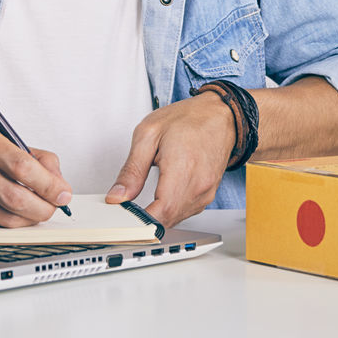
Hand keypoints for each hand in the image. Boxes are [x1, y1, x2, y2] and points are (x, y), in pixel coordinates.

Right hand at [0, 123, 71, 226]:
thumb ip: (30, 155)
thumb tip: (57, 181)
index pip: (21, 166)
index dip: (48, 183)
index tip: (63, 192)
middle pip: (14, 197)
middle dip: (43, 206)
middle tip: (55, 205)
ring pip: (4, 217)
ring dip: (29, 217)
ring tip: (38, 208)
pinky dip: (7, 218)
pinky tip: (10, 208)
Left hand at [105, 92, 234, 227]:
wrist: (219, 115)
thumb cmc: (187, 119)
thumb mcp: (148, 134)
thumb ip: (132, 170)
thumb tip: (118, 196)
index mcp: (182, 168)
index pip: (160, 213)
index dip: (139, 222)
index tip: (123, 218)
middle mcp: (198, 185)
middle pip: (167, 219)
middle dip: (144, 218)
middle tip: (127, 206)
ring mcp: (206, 192)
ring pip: (176, 218)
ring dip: (158, 213)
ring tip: (145, 197)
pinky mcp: (209, 194)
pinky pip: (186, 211)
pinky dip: (171, 208)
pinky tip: (163, 193)